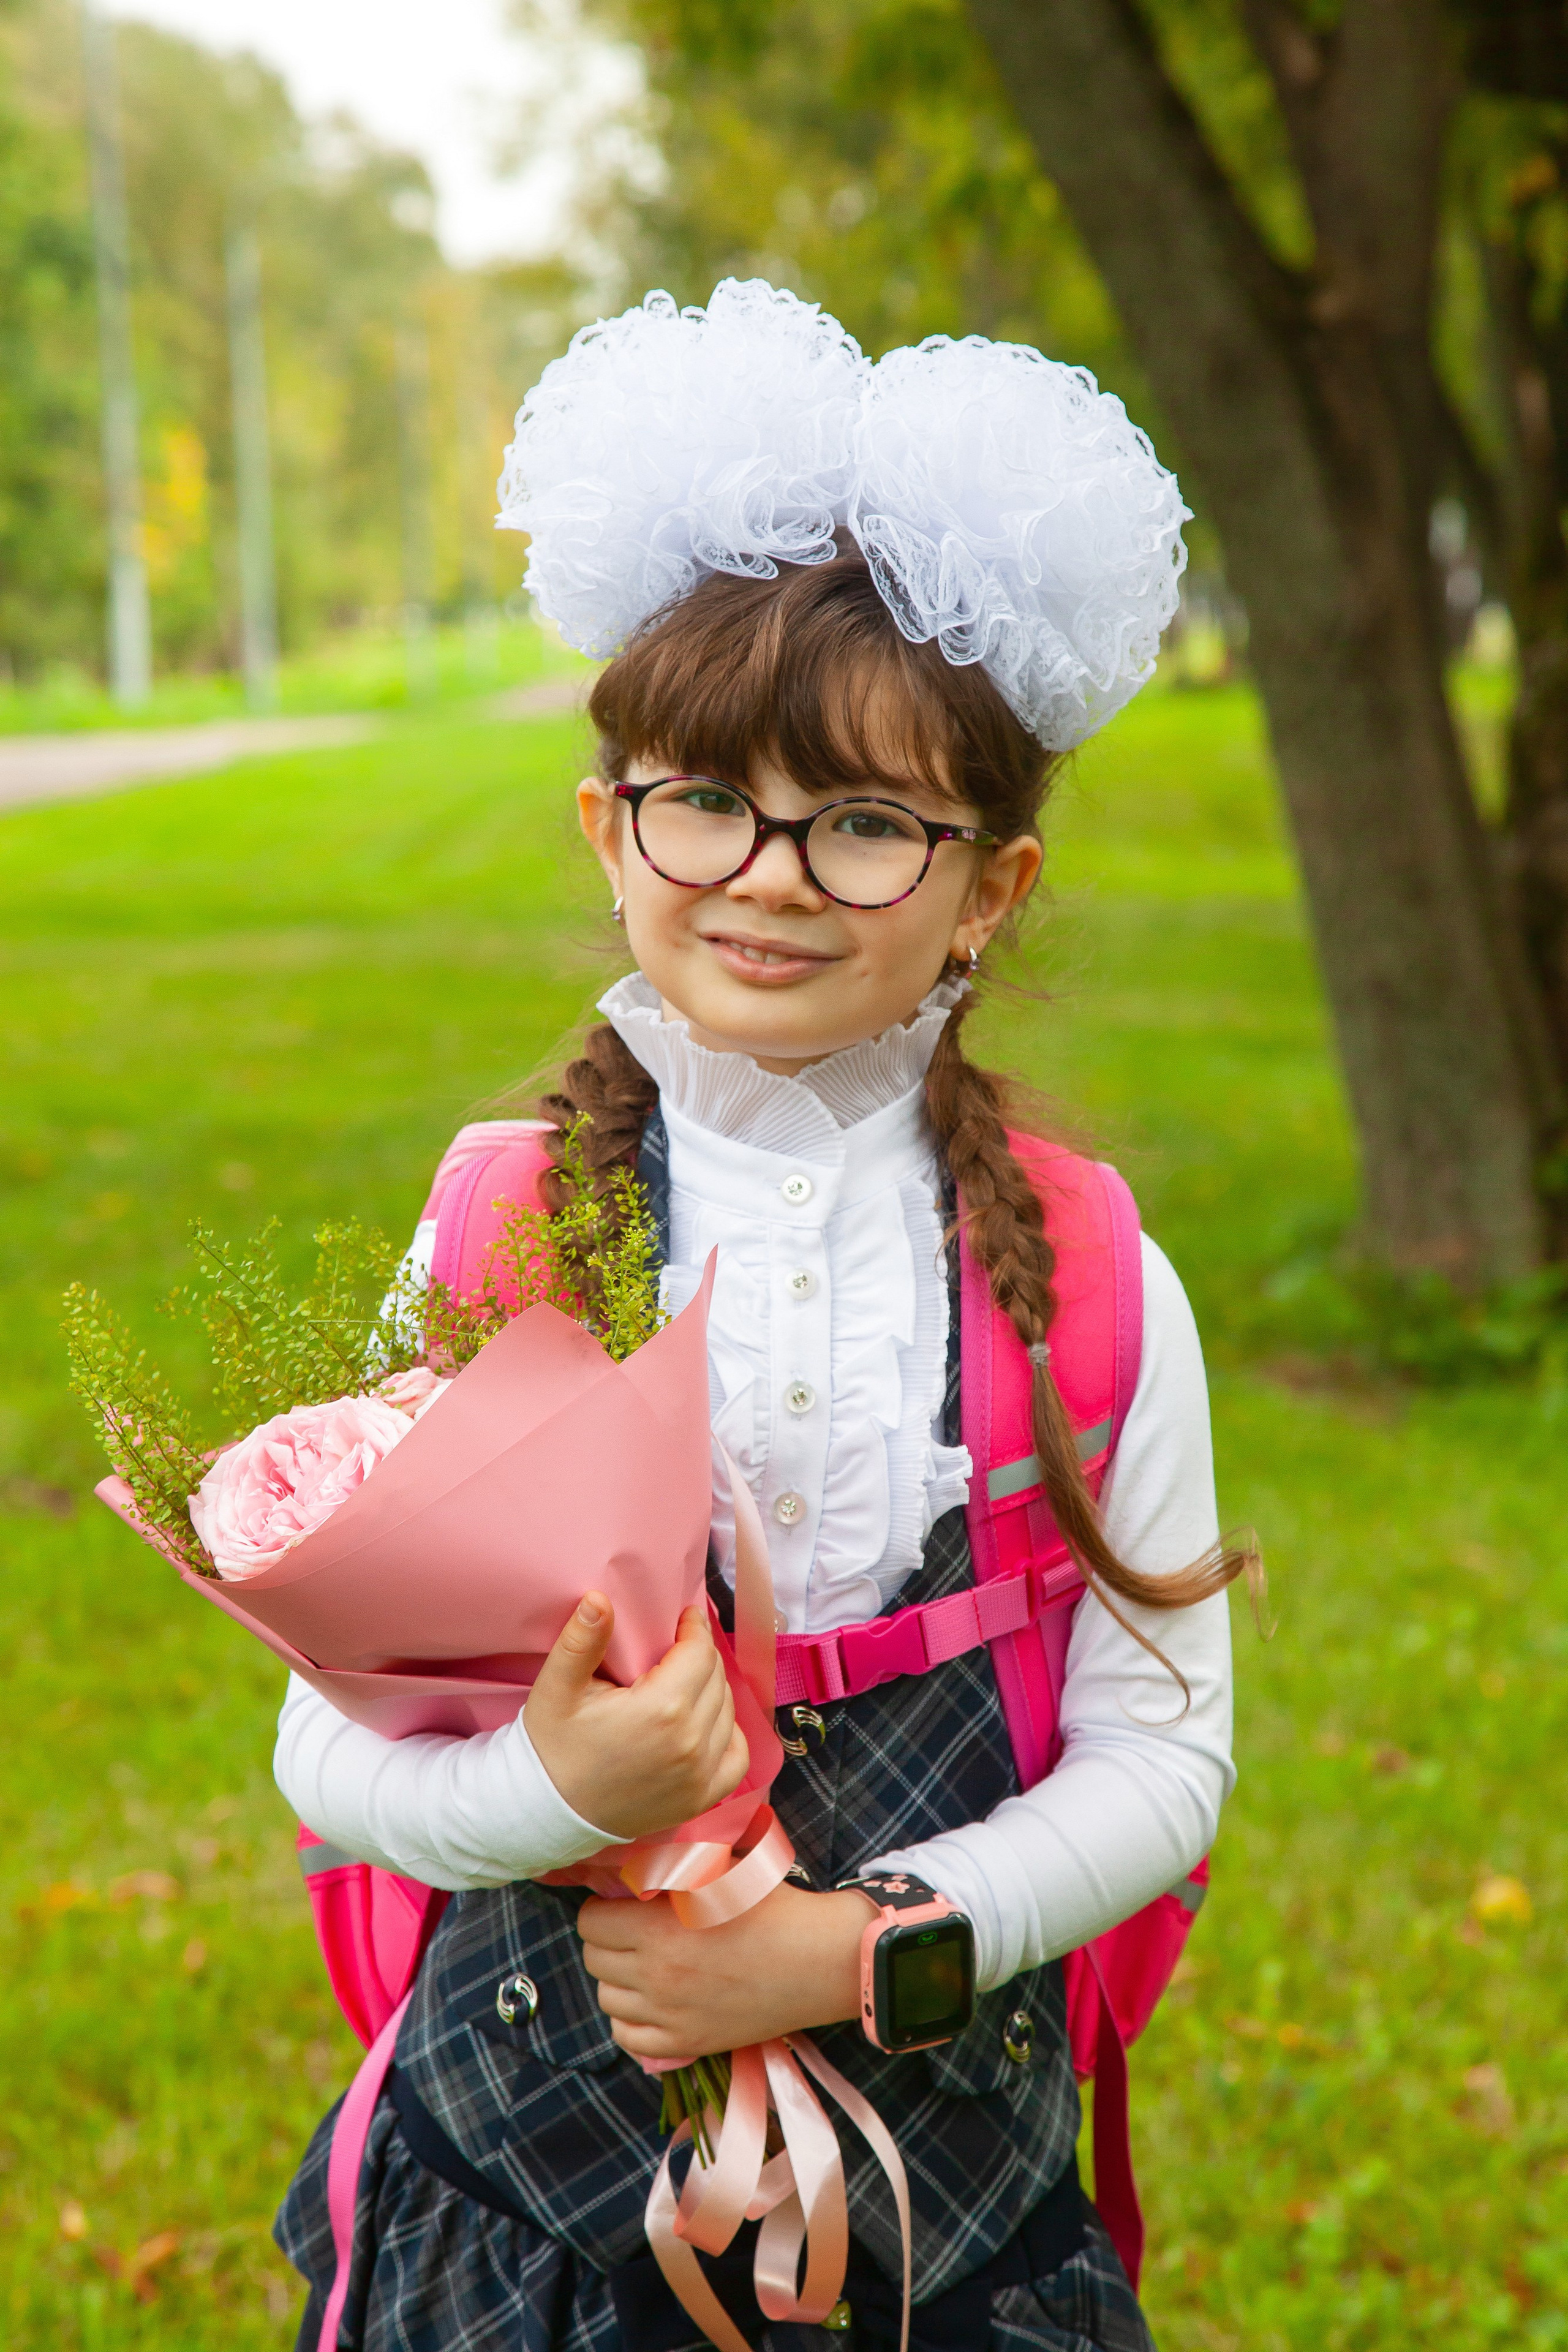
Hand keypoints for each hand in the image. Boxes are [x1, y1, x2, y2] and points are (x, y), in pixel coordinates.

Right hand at [524, 1593, 749, 1839]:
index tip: (684, 1618)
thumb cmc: (551, 1747)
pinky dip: (729, 1736)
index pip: (699, 1652)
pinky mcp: (700, 1799)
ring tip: (685, 1682)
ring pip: (728, 1712)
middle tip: (677, 1648)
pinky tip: (707, 1724)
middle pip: (716, 1679)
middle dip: (700, 1657)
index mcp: (661, 1709)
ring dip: (712, 1691)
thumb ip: (581, 1641)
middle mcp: (690, 1742)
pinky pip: (737, 1758)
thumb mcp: (557, 1689)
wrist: (547, 1812)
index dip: (694, 1628)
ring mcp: (699, 1775)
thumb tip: (599, 1599)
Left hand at [577, 1881, 873, 2060]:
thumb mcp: (717, 1871)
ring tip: (645, 1966)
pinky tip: (653, 2002)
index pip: (590, 1923)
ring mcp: (670, 2015)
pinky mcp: (688, 2042)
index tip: (622, 1906)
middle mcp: (656, 1976)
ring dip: (620, 1980)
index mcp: (658, 1930)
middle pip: (594, 1961)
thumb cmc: (771, 1907)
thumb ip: (669, 1868)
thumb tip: (628, 1867)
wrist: (818, 1960)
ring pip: (607, 2000)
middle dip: (608, 1942)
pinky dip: (632, 2021)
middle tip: (633, 1933)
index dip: (604, 1909)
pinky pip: (628, 2039)